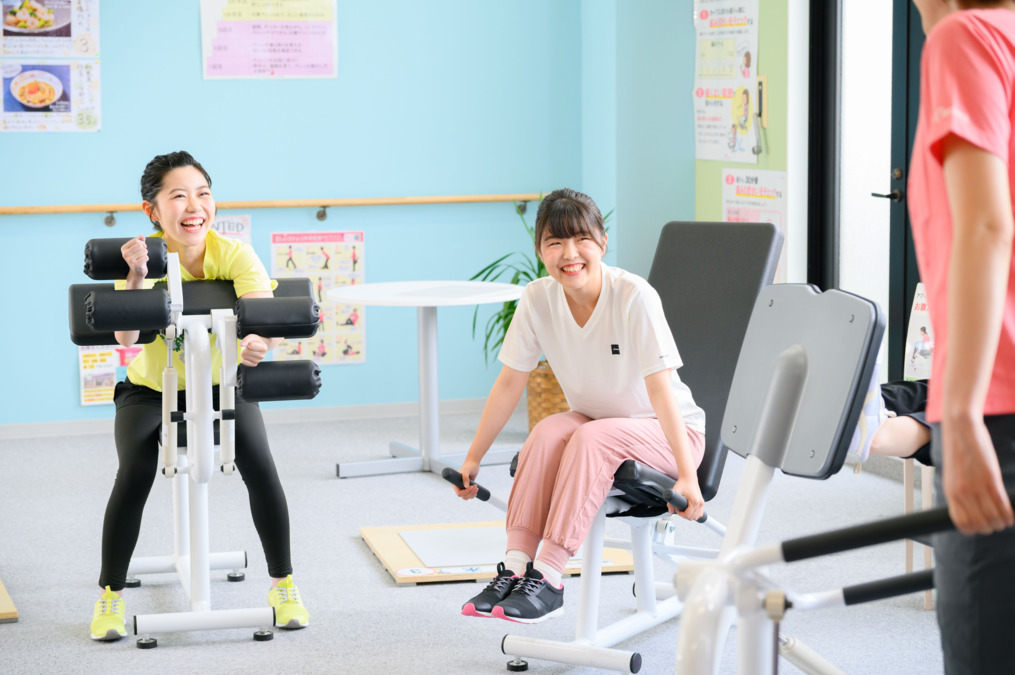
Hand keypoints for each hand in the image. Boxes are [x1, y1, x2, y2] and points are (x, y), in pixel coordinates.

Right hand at [121, 235, 147, 281]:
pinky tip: (143, 262)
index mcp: (124, 248)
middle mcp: (125, 254)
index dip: (141, 242)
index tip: (141, 247)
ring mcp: (130, 260)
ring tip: (142, 257)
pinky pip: (145, 257)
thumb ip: (140, 240)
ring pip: (144, 251)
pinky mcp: (135, 265)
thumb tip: (141, 236)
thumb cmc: (138, 257)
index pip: (135, 240)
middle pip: (140, 245)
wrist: (137, 270)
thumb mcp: (138, 248)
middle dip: (144, 248)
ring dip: (146, 254)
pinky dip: (147, 258)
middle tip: (143, 252)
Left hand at [239, 335, 269, 365]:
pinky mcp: (254, 364)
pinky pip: (244, 362)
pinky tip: (247, 355)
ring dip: (244, 353)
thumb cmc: (255, 341)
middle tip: (249, 347)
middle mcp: (262, 356)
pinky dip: (243, 358)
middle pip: (247, 352)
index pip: (251, 346)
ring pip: (245, 357)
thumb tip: (242, 345)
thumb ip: (246, 340)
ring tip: (248, 351)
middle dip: (246, 348)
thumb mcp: (252, 337)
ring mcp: (258, 361)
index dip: (249, 343)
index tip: (251, 343)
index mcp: (264, 348)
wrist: (259, 346)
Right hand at [454, 459, 480, 499]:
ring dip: (472, 494)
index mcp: (455, 483)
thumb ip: (465, 477)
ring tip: (476, 488)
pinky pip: (469, 495)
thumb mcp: (466, 470)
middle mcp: (458, 486)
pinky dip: (473, 494)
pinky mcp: (467, 488)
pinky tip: (476, 490)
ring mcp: (463, 487)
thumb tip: (466, 487)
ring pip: (466, 497)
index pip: (459, 493)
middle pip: (463, 496)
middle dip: (470, 493)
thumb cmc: (468, 466)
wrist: (473, 464)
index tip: (471, 487)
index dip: (465, 492)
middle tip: (475, 487)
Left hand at [667, 474, 703, 521]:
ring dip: (690, 516)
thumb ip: (670, 503)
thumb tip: (670, 511)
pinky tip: (689, 510)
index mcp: (695, 501)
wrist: (689, 477)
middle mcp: (700, 503)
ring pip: (697, 516)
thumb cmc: (683, 483)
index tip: (676, 508)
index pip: (688, 515)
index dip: (680, 514)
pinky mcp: (701, 502)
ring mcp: (702, 503)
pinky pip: (700, 513)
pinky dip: (694, 514)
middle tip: (679, 509)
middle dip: (684, 515)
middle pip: (692, 517)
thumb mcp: (675, 492)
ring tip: (683, 510)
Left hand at [942, 414, 1013, 535]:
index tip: (981, 525)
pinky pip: (1003, 506)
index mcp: (950, 492)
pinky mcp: (991, 479)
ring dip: (1002, 522)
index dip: (973, 529)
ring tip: (1005, 518)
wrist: (960, 428)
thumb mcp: (953, 475)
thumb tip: (969, 506)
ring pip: (993, 518)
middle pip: (980, 525)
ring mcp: (976, 487)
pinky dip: (1009, 514)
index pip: (961, 523)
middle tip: (997, 521)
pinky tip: (1011, 514)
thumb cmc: (958, 450)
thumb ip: (960, 491)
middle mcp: (962, 493)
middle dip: (990, 527)